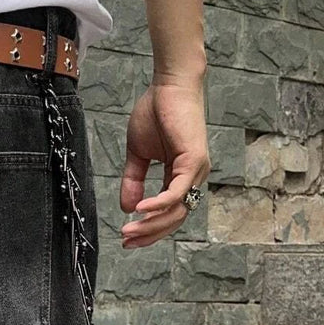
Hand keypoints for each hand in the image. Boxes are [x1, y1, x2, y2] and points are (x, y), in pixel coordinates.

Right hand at [119, 74, 210, 248]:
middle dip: (149, 234)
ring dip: (151, 224)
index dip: (148, 229)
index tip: (127, 238)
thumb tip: (127, 208)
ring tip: (129, 229)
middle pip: (174, 219)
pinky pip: (176, 193)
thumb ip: (133, 180)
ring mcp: (196, 170)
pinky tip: (140, 210)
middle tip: (127, 241)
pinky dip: (158, 204)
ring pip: (176, 211)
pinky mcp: (194, 161)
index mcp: (180, 176)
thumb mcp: (138, 153)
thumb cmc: (157, 111)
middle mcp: (192, 177)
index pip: (168, 213)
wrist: (169, 84)